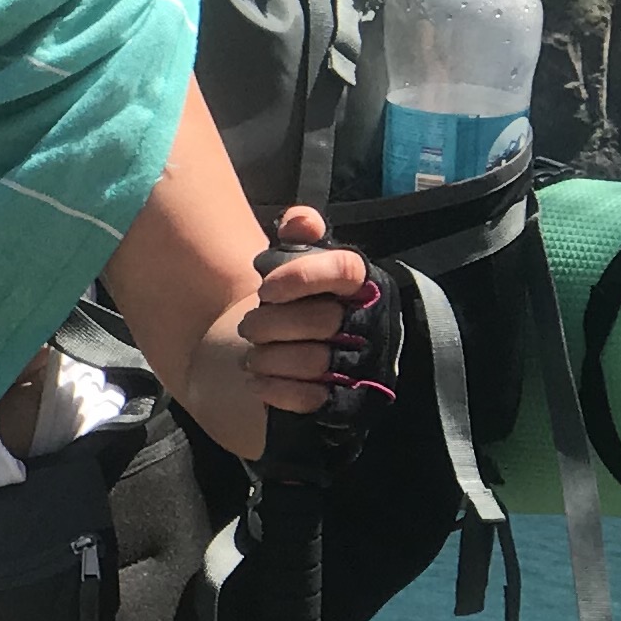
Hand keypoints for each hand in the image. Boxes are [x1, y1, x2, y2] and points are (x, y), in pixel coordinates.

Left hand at [237, 205, 392, 415]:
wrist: (307, 355)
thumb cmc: (302, 303)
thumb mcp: (299, 264)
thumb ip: (299, 237)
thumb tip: (300, 220)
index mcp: (363, 284)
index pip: (345, 269)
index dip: (302, 276)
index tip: (266, 287)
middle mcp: (372, 323)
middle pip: (322, 318)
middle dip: (271, 322)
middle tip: (247, 325)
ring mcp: (365, 365)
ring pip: (315, 360)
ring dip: (269, 357)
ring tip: (250, 355)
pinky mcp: (350, 401)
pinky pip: (314, 399)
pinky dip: (277, 391)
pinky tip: (256, 382)